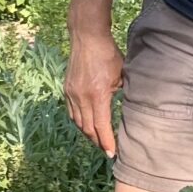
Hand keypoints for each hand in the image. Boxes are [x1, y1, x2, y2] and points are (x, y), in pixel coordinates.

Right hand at [64, 28, 125, 154]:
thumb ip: (121, 93)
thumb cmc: (108, 54)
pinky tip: (86, 124)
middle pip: (88, 128)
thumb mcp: (121, 75)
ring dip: (87, 133)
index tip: (111, 153)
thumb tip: (125, 108)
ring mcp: (72, 93)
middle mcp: (81, 96)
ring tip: (97, 140)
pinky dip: (79, 121)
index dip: (106, 142)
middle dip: (97, 141)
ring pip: (78, 122)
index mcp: (97, 94)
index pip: (101, 126)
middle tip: (106, 150)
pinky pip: (72, 112)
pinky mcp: (67, 89)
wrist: (87, 38)